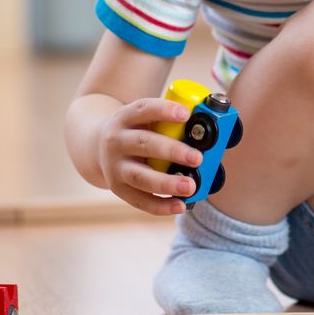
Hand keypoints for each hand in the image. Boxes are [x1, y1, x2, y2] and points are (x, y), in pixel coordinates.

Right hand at [95, 98, 202, 216]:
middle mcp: (116, 141)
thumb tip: (216, 127)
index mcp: (125, 117)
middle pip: (143, 144)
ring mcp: (114, 167)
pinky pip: (139, 200)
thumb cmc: (135, 131)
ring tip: (190, 186)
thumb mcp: (143, 118)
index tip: (186, 114)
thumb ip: (168, 121)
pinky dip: (160, 205)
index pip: (143, 109)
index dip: (163, 110)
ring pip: (140, 176)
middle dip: (172, 151)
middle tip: (198, 158)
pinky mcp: (117, 188)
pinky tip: (180, 205)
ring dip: (167, 183)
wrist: (96, 147)